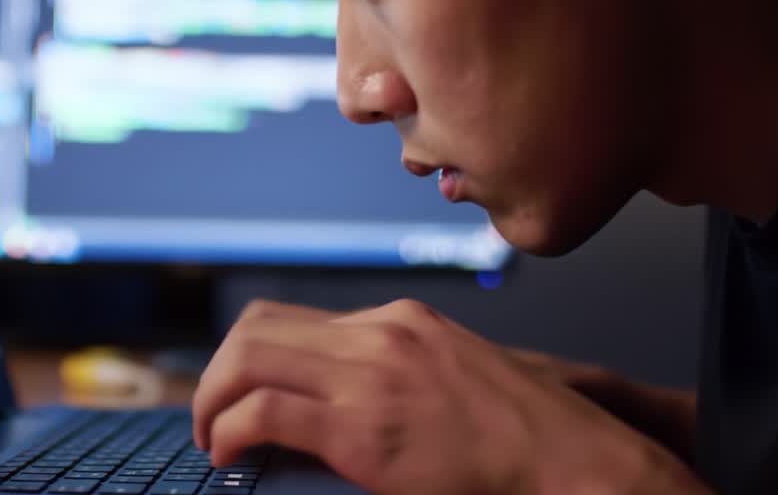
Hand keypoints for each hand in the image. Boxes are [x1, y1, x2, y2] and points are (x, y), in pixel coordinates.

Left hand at [192, 299, 709, 494]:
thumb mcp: (451, 375)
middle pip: (256, 327)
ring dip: (212, 400)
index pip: (290, 317)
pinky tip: (228, 457)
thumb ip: (393, 371)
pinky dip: (230, 430)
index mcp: (398, 320)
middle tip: (209, 418)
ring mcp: (370, 378)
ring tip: (212, 439)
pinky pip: (265, 413)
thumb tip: (332, 399)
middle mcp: (378, 334)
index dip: (246, 354)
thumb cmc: (518, 432)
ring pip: (248, 360)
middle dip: (216, 373)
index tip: (232, 391)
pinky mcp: (364, 430)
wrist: (568, 460)